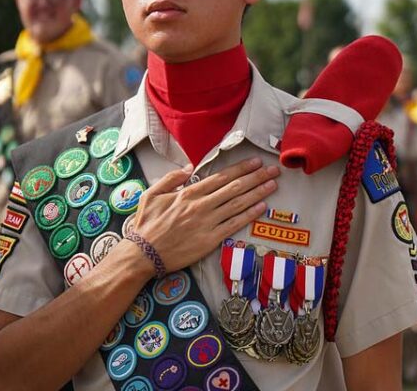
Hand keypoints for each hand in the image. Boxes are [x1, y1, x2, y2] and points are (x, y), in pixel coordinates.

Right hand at [127, 158, 278, 273]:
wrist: (143, 254)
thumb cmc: (146, 224)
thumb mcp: (151, 194)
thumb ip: (171, 178)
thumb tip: (190, 167)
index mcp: (188, 193)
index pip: (220, 177)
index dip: (240, 169)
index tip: (255, 162)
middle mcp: (201, 205)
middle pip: (234, 188)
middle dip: (256, 177)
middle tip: (273, 170)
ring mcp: (207, 223)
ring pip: (238, 204)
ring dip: (258, 193)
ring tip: (273, 185)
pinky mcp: (210, 240)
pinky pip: (234, 225)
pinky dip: (249, 215)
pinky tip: (261, 207)